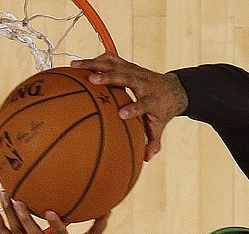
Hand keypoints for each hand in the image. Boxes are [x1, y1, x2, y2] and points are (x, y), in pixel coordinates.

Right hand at [71, 52, 188, 160]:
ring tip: (75, 66)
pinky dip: (95, 60)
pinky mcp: (129, 65)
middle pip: (126, 77)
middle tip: (92, 80)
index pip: (143, 104)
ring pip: (115, 64)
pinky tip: (79, 64)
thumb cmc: (162, 111)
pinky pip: (111, 60)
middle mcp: (143, 83)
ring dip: (94, 64)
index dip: (134, 109)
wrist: (173, 89)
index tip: (121, 114)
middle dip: (110, 78)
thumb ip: (153, 142)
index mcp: (152, 100)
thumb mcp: (159, 127)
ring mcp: (136, 71)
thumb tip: (146, 158)